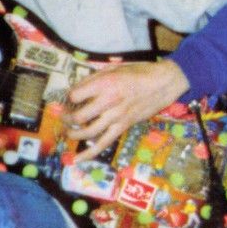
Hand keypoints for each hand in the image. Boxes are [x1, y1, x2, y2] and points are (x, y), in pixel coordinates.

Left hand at [66, 59, 189, 161]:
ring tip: (68, 131)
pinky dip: (88, 154)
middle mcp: (108, 102)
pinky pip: (103, 144)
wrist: (162, 84)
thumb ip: (93, 78)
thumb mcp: (112, 68)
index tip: (69, 97)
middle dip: (66, 118)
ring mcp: (116, 117)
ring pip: (88, 132)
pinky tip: (77, 159)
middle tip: (64, 116)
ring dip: (73, 134)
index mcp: (105, 84)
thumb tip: (75, 89)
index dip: (68, 97)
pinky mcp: (122, 127)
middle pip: (79, 116)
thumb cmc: (137, 72)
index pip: (75, 95)